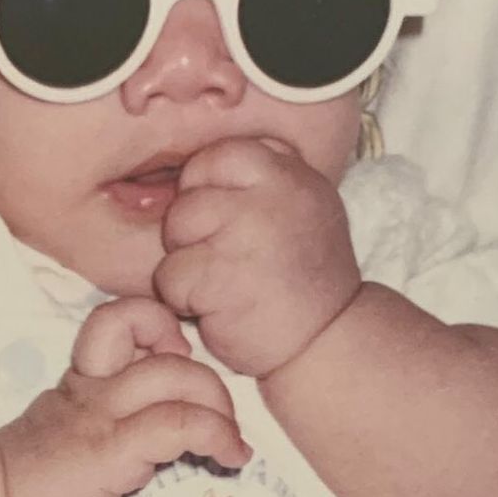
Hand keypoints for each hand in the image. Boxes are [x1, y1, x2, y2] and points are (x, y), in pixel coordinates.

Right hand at [0, 298, 249, 496]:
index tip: (179, 363)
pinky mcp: (108, 451)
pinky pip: (178, 424)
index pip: (121, 320)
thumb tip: (169, 435)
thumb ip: (116, 424)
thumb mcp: (74, 438)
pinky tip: (231, 459)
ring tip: (231, 442)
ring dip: (220, 405)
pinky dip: (218, 437)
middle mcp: (93, 387)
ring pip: (177, 375)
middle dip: (208, 377)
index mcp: (83, 381)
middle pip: (161, 342)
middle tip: (220, 419)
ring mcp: (100, 415)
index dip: (159, 327)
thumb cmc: (32, 488)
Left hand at [155, 138, 361, 377]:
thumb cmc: (304, 278)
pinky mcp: (219, 278)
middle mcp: (270, 196)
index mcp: (289, 174)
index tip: (221, 223)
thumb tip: (197, 167)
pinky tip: (218, 307)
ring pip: (174, 234)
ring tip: (224, 285)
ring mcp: (244, 235)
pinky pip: (170, 276)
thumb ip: (262, 180)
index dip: (205, 191)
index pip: (217, 156)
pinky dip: (184, 299)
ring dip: (187, 266)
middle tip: (225, 262)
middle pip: (188, 198)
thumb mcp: (303, 207)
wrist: (327, 339)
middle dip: (192, 233)